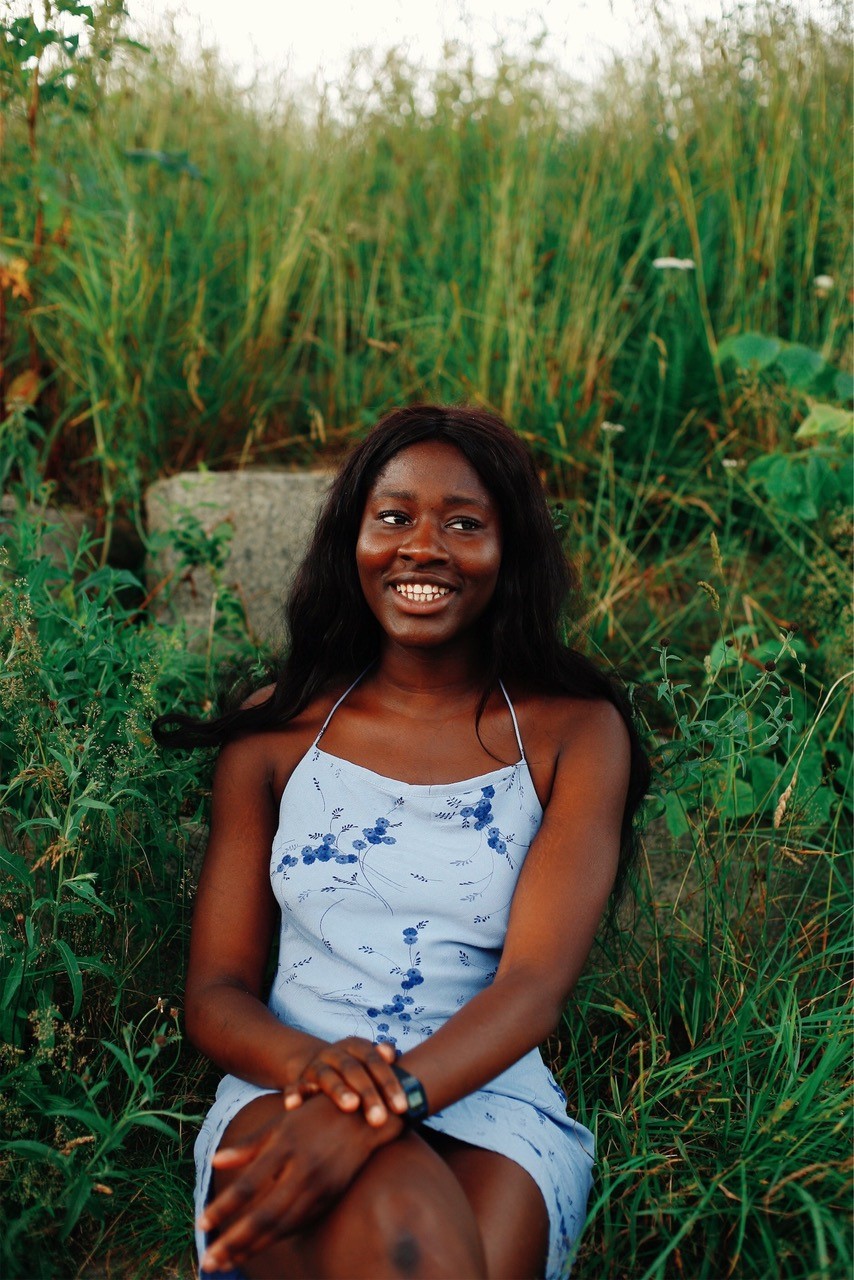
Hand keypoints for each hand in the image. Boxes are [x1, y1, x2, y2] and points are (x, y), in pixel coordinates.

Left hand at [198, 1093, 402, 1272]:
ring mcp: (320, 1187)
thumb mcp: (283, 1122)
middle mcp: (303, 1170)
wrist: (368, 1116)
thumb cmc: (317, 1114)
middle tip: (209, 1263)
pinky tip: (256, 1247)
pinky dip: (275, 1239)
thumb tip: (215, 1160)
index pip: (249, 1185)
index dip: (224, 1208)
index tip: (201, 1225)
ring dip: (251, 1249)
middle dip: (233, 1242)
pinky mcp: (331, 1197)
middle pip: (263, 1216)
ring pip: (282, 1227)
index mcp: (286, 1146)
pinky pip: (298, 1224)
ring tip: (227, 1262)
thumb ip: (250, 1145)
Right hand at [284, 1036, 407, 1126]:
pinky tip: (292, 1106)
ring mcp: (316, 1066)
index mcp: (356, 1046)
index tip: (402, 1108)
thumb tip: (392, 1053)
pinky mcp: (299, 1080)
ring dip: (339, 1090)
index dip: (389, 1083)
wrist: (317, 1065)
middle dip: (368, 1094)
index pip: (375, 1061)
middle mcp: (335, 1053)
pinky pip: (295, 1087)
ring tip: (351, 1106)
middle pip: (353, 1070)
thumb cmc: (354, 1071)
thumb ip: (382, 1059)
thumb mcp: (367, 1062)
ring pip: (327, 1076)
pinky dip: (294, 1094)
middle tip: (380, 1118)